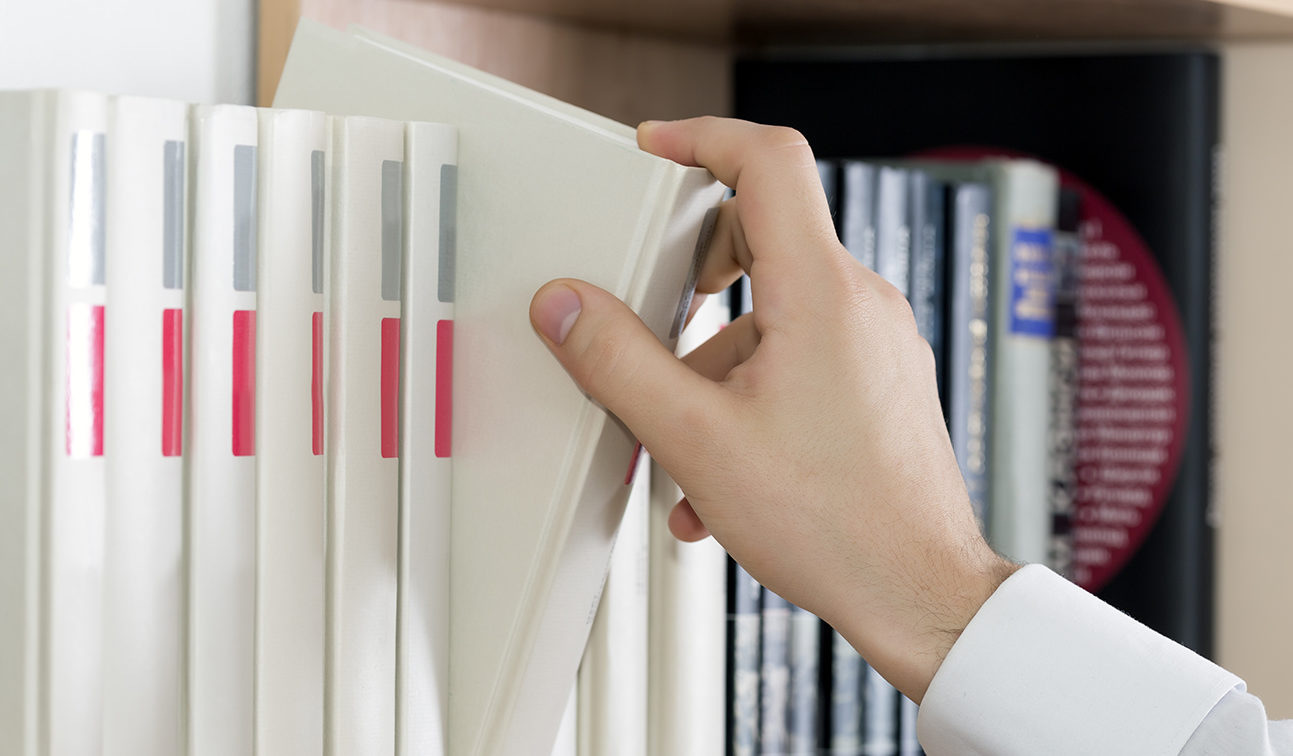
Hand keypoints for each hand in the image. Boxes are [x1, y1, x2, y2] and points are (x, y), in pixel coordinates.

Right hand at [528, 116, 1015, 702]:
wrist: (921, 595)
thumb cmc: (836, 524)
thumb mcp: (696, 440)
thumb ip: (618, 363)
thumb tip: (565, 308)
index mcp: (820, 292)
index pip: (768, 159)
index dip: (702, 138)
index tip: (655, 150)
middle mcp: (860, 303)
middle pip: (762, 235)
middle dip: (692, 278)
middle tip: (650, 312)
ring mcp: (877, 343)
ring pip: (772, 313)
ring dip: (712, 363)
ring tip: (685, 447)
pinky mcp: (880, 382)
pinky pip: (800, 358)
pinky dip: (749, 393)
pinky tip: (721, 473)